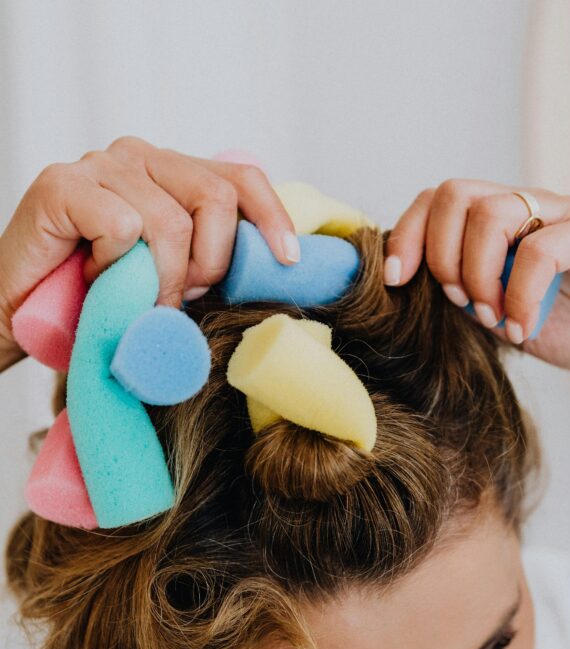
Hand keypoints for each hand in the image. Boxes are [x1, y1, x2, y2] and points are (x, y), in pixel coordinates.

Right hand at [0, 135, 298, 369]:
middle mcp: (139, 156)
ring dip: (161, 281)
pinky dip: (115, 269)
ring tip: (133, 297)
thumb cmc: (98, 301)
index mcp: (171, 173)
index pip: (240, 178)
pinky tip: (93, 277)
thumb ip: (208, 262)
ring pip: (170, 223)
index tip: (288, 261)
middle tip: (180, 300)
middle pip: (215, 199)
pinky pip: (123, 228)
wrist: (19, 316)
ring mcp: (100, 165)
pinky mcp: (62, 183)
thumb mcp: (170, 281)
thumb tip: (272, 270)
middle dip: (210, 265)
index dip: (270, 218)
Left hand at [383, 180, 569, 375]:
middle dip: (437, 254)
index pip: (437, 200)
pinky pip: (540, 249)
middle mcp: (529, 209)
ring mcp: (564, 216)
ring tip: (494, 319)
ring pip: (491, 213)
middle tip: (460, 303)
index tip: (395, 283)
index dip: (406, 235)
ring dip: (477, 274)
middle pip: (453, 193)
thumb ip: (469, 297)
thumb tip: (413, 292)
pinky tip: (524, 328)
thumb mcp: (507, 317)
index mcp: (503, 225)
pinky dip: (519, 295)